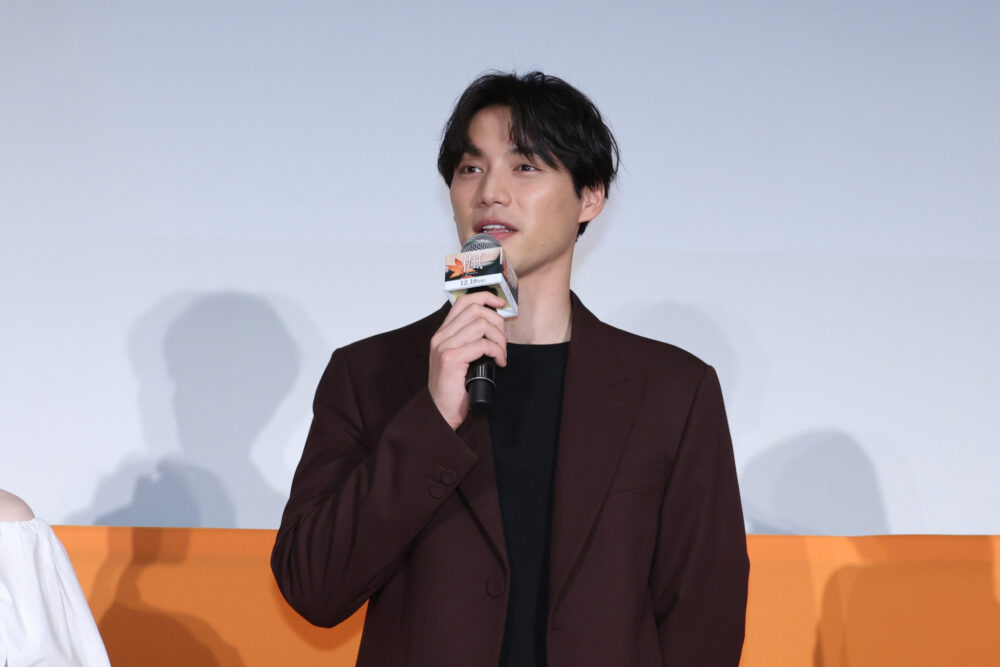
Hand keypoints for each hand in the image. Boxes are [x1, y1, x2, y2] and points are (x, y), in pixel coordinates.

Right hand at [428, 291, 507, 429]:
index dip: (485, 297)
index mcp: (442, 334)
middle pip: (475, 310)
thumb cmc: (453, 389)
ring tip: (501, 354)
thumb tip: (494, 327)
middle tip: (503, 342)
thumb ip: (469, 341)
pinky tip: (499, 362)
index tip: (500, 304)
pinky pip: (482, 344)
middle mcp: (440, 337)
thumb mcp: (460, 359)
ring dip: (499, 338)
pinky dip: (497, 351)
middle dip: (497, 322)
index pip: (463, 302)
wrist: (440, 412)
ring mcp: (444, 346)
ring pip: (481, 325)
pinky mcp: (451, 359)